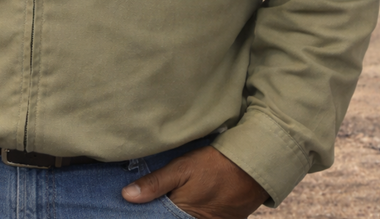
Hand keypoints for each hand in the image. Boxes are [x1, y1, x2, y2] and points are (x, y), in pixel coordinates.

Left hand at [121, 146, 266, 218]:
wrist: (252, 167)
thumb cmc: (214, 165)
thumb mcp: (181, 169)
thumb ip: (154, 184)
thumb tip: (126, 196)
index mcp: (184, 216)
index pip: (159, 218)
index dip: (147, 213)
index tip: (134, 209)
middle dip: (163, 211)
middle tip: (154, 202)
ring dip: (177, 212)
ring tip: (172, 200)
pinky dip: (192, 213)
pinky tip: (187, 203)